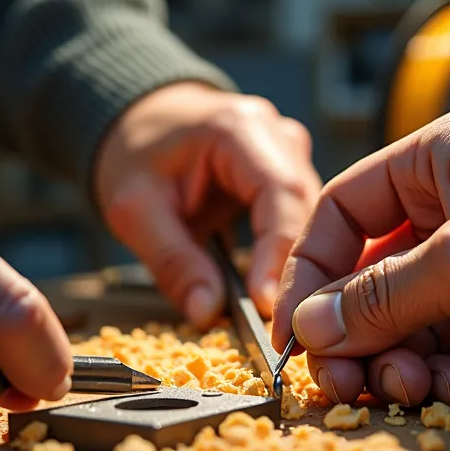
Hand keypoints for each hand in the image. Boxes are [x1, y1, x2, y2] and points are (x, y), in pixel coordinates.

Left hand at [95, 82, 320, 325]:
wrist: (141, 121)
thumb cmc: (134, 151)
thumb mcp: (135, 208)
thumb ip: (171, 260)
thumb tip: (206, 312)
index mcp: (240, 129)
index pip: (282, 194)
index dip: (280, 254)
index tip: (267, 305)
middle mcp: (278, 137)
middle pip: (308, 211)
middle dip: (298, 272)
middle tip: (283, 328)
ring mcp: (290, 157)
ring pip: (315, 223)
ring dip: (302, 272)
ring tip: (287, 322)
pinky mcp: (290, 180)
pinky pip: (303, 227)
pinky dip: (293, 265)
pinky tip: (285, 301)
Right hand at [272, 110, 449, 406]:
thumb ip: (385, 296)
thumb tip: (313, 327)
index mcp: (436, 167)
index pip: (344, 217)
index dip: (310, 273)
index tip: (293, 331)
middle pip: (372, 282)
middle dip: (354, 335)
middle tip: (342, 384)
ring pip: (413, 326)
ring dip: (399, 362)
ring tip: (405, 387)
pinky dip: (445, 377)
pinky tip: (447, 388)